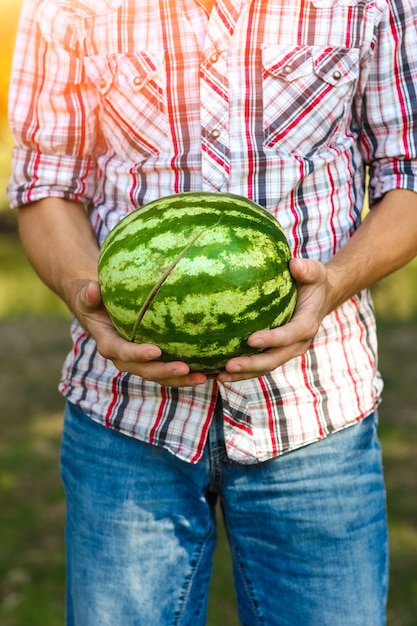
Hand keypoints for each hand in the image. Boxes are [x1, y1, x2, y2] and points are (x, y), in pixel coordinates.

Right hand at [74, 280, 208, 386]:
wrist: (100, 311)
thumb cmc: (94, 301)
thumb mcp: (87, 296)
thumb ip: (89, 296)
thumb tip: (92, 289)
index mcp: (110, 345)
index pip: (123, 353)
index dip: (138, 354)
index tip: (155, 351)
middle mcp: (126, 359)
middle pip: (146, 370)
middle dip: (165, 372)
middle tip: (186, 369)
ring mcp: (141, 362)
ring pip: (161, 375)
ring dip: (181, 379)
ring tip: (203, 378)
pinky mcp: (154, 361)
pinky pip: (170, 370)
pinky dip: (187, 373)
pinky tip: (209, 371)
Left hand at [217, 258, 330, 382]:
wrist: (319, 299)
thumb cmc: (313, 282)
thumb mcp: (315, 272)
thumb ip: (308, 269)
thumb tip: (294, 264)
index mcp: (307, 325)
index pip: (290, 335)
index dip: (272, 339)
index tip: (251, 339)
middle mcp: (297, 343)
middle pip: (274, 359)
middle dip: (252, 365)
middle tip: (229, 364)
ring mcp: (286, 351)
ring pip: (265, 367)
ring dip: (243, 373)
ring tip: (220, 375)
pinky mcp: (276, 353)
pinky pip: (259, 365)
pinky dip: (241, 371)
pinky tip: (219, 372)